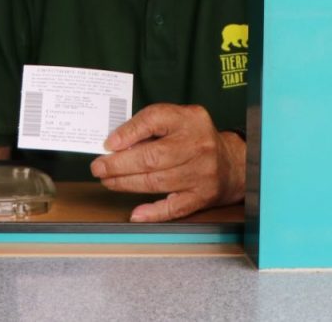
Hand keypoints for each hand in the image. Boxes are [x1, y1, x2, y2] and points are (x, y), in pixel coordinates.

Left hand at [89, 103, 245, 222]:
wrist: (232, 162)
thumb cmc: (195, 137)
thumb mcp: (177, 119)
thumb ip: (150, 125)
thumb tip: (115, 143)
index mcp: (189, 119)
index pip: (155, 119)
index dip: (129, 132)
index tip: (108, 144)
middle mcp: (197, 145)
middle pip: (153, 156)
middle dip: (120, 164)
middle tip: (99, 167)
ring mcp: (201, 173)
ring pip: (157, 182)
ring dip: (127, 183)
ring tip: (108, 181)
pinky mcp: (202, 196)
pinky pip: (174, 207)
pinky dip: (153, 212)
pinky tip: (135, 213)